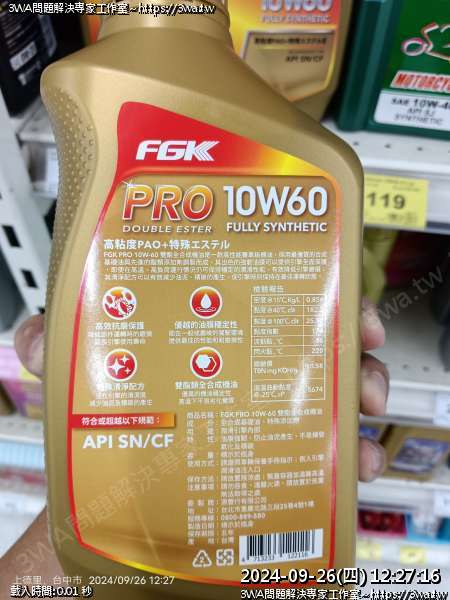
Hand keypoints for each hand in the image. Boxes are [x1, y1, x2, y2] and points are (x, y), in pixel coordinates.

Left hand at [14, 298, 388, 481]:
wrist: (114, 521)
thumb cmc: (102, 440)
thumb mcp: (77, 388)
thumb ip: (52, 354)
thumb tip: (35, 337)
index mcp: (207, 337)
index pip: (257, 287)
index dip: (300, 276)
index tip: (329, 278)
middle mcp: (242, 370)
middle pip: (309, 335)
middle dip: (345, 331)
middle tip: (360, 337)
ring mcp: (264, 416)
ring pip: (330, 389)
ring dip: (359, 390)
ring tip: (366, 400)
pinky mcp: (276, 464)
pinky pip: (327, 454)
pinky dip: (350, 458)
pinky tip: (355, 466)